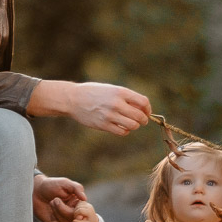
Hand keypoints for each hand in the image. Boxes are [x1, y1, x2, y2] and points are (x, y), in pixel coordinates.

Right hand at [32, 80, 150, 134]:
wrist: (73, 99)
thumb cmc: (94, 93)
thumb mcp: (111, 89)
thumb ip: (126, 97)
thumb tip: (143, 110)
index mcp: (120, 91)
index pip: (143, 102)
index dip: (148, 108)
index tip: (146, 112)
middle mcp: (116, 103)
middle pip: (140, 116)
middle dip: (143, 119)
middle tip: (141, 120)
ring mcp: (110, 115)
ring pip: (133, 125)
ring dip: (134, 126)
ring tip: (130, 123)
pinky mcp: (103, 125)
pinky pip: (122, 132)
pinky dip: (125, 131)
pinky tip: (121, 127)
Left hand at [32, 174, 87, 221]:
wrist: (35, 191)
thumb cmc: (50, 185)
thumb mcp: (65, 182)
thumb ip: (77, 188)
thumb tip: (85, 198)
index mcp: (76, 202)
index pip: (82, 210)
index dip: (77, 208)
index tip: (69, 202)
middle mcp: (71, 211)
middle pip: (73, 217)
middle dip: (62, 208)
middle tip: (55, 199)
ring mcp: (63, 218)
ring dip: (56, 212)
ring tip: (51, 203)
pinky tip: (49, 213)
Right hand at [70, 201, 99, 221]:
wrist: (94, 220)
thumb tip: (74, 220)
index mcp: (89, 212)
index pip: (80, 210)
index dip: (76, 214)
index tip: (75, 218)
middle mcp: (89, 206)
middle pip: (78, 206)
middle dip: (75, 211)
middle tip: (76, 216)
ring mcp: (88, 204)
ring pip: (78, 203)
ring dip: (76, 208)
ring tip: (77, 213)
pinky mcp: (86, 203)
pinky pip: (79, 202)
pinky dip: (77, 206)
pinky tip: (78, 210)